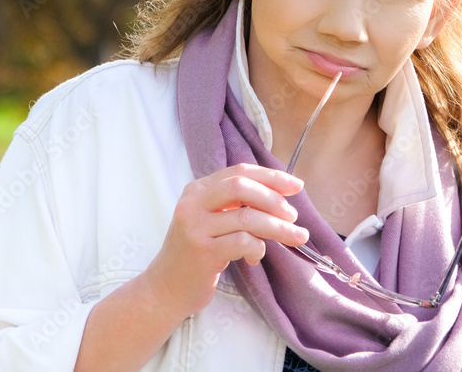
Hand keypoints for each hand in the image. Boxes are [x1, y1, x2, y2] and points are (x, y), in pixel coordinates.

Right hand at [142, 163, 308, 318]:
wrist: (166, 288)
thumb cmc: (195, 253)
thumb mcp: (209, 220)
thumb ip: (234, 204)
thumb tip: (280, 196)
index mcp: (197, 189)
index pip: (239, 172)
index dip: (271, 176)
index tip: (296, 186)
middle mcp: (193, 203)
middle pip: (242, 187)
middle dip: (274, 199)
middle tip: (293, 215)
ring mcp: (195, 227)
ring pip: (247, 217)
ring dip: (278, 227)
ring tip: (296, 236)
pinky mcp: (203, 252)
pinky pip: (242, 242)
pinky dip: (258, 248)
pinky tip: (255, 258)